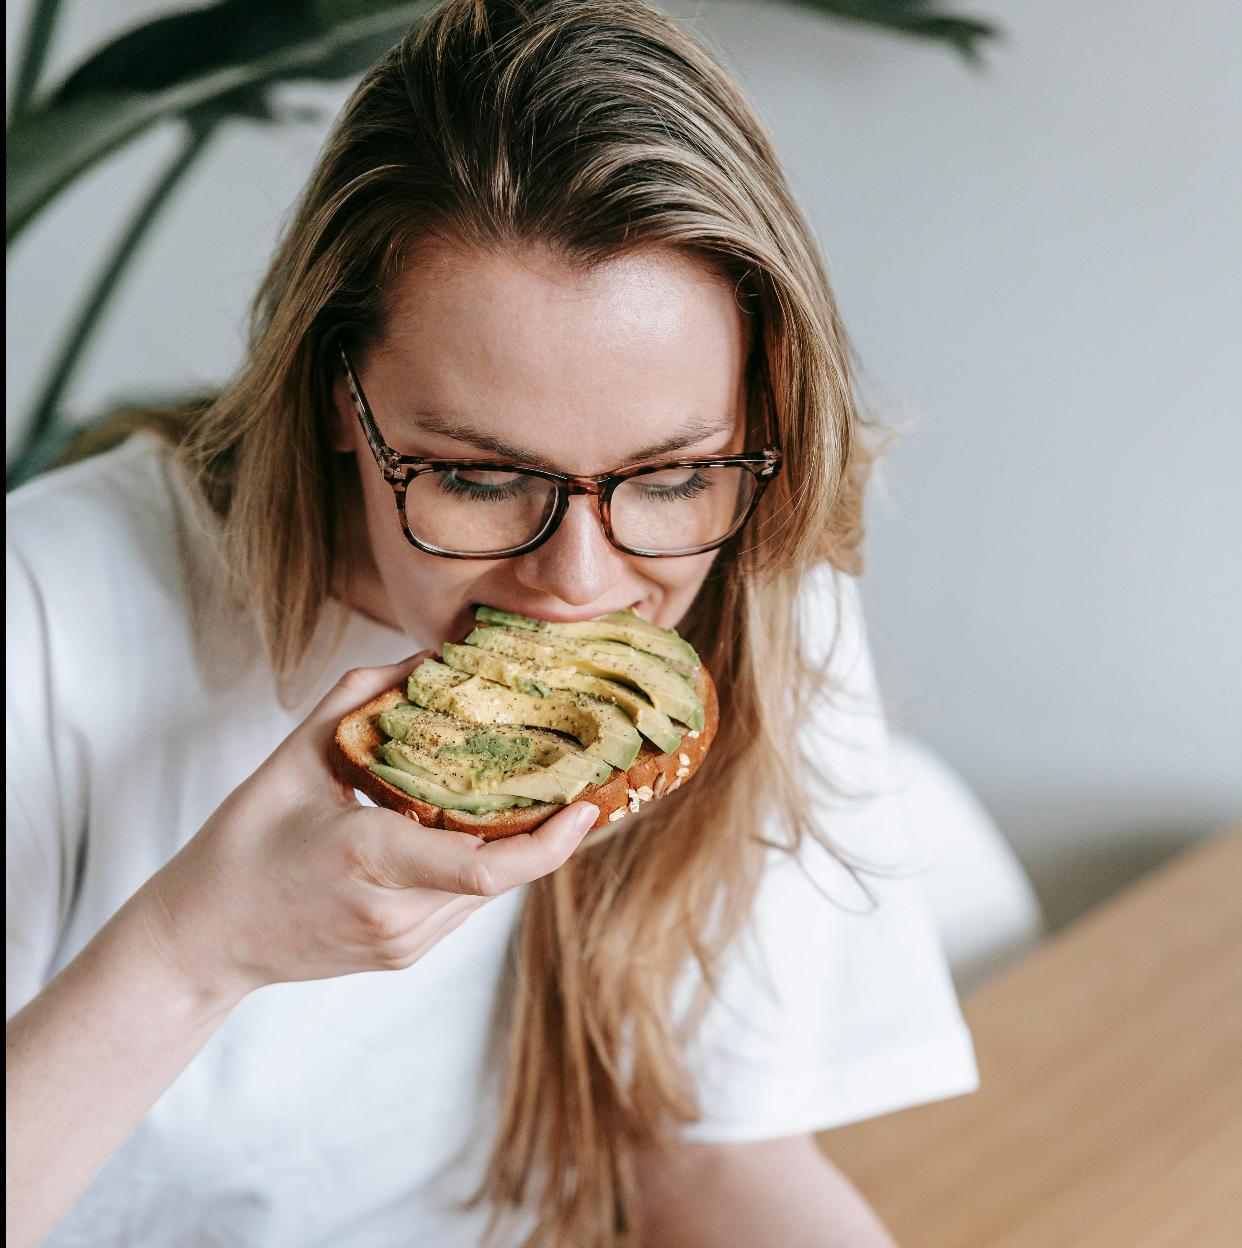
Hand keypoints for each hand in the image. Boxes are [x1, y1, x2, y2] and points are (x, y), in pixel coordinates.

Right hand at [136, 654, 596, 1002]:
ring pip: (488, 894)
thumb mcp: (293, 756)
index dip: (549, 843)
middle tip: (583, 778)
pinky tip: (486, 827)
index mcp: (369, 860)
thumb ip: (363, 697)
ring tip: (546, 794)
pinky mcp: (403, 955)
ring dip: (516, 847)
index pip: (484, 868)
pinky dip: (482, 864)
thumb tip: (428, 658)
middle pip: (502, 875)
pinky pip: (464, 906)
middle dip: (546, 830)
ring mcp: (402, 943)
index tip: (586, 806)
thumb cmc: (242, 845)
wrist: (203, 938)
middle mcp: (396, 914)